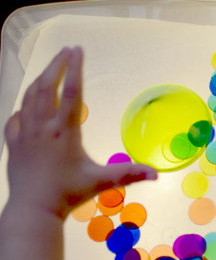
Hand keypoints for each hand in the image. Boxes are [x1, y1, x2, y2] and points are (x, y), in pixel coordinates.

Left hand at [4, 46, 156, 220]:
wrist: (33, 209)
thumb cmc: (68, 194)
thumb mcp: (102, 182)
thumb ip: (129, 174)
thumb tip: (157, 174)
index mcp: (64, 132)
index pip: (71, 92)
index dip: (75, 69)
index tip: (78, 50)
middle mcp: (42, 127)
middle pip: (47, 86)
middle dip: (56, 65)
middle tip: (66, 51)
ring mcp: (24, 133)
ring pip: (29, 97)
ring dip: (40, 80)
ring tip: (49, 70)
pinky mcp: (13, 142)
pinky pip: (15, 116)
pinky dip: (23, 106)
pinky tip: (28, 107)